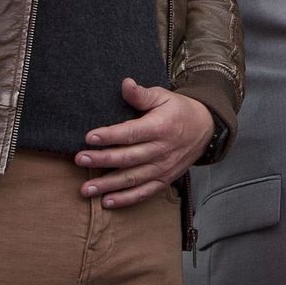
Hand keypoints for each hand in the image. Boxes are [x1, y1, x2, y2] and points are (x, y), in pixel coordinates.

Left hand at [75, 78, 215, 207]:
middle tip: (80, 159)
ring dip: (108, 184)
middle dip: (102, 159)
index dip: (110, 136)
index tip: (90, 137)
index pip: (132, 133)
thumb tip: (125, 83)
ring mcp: (164, 168)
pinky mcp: (164, 179)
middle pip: (128, 158)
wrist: (205, 129)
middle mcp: (162, 150)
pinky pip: (144, 192)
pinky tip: (107, 201)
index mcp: (161, 127)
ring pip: (132, 178)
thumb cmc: (178, 111)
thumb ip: (142, 95)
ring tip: (86, 188)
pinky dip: (126, 199)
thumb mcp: (163, 97)